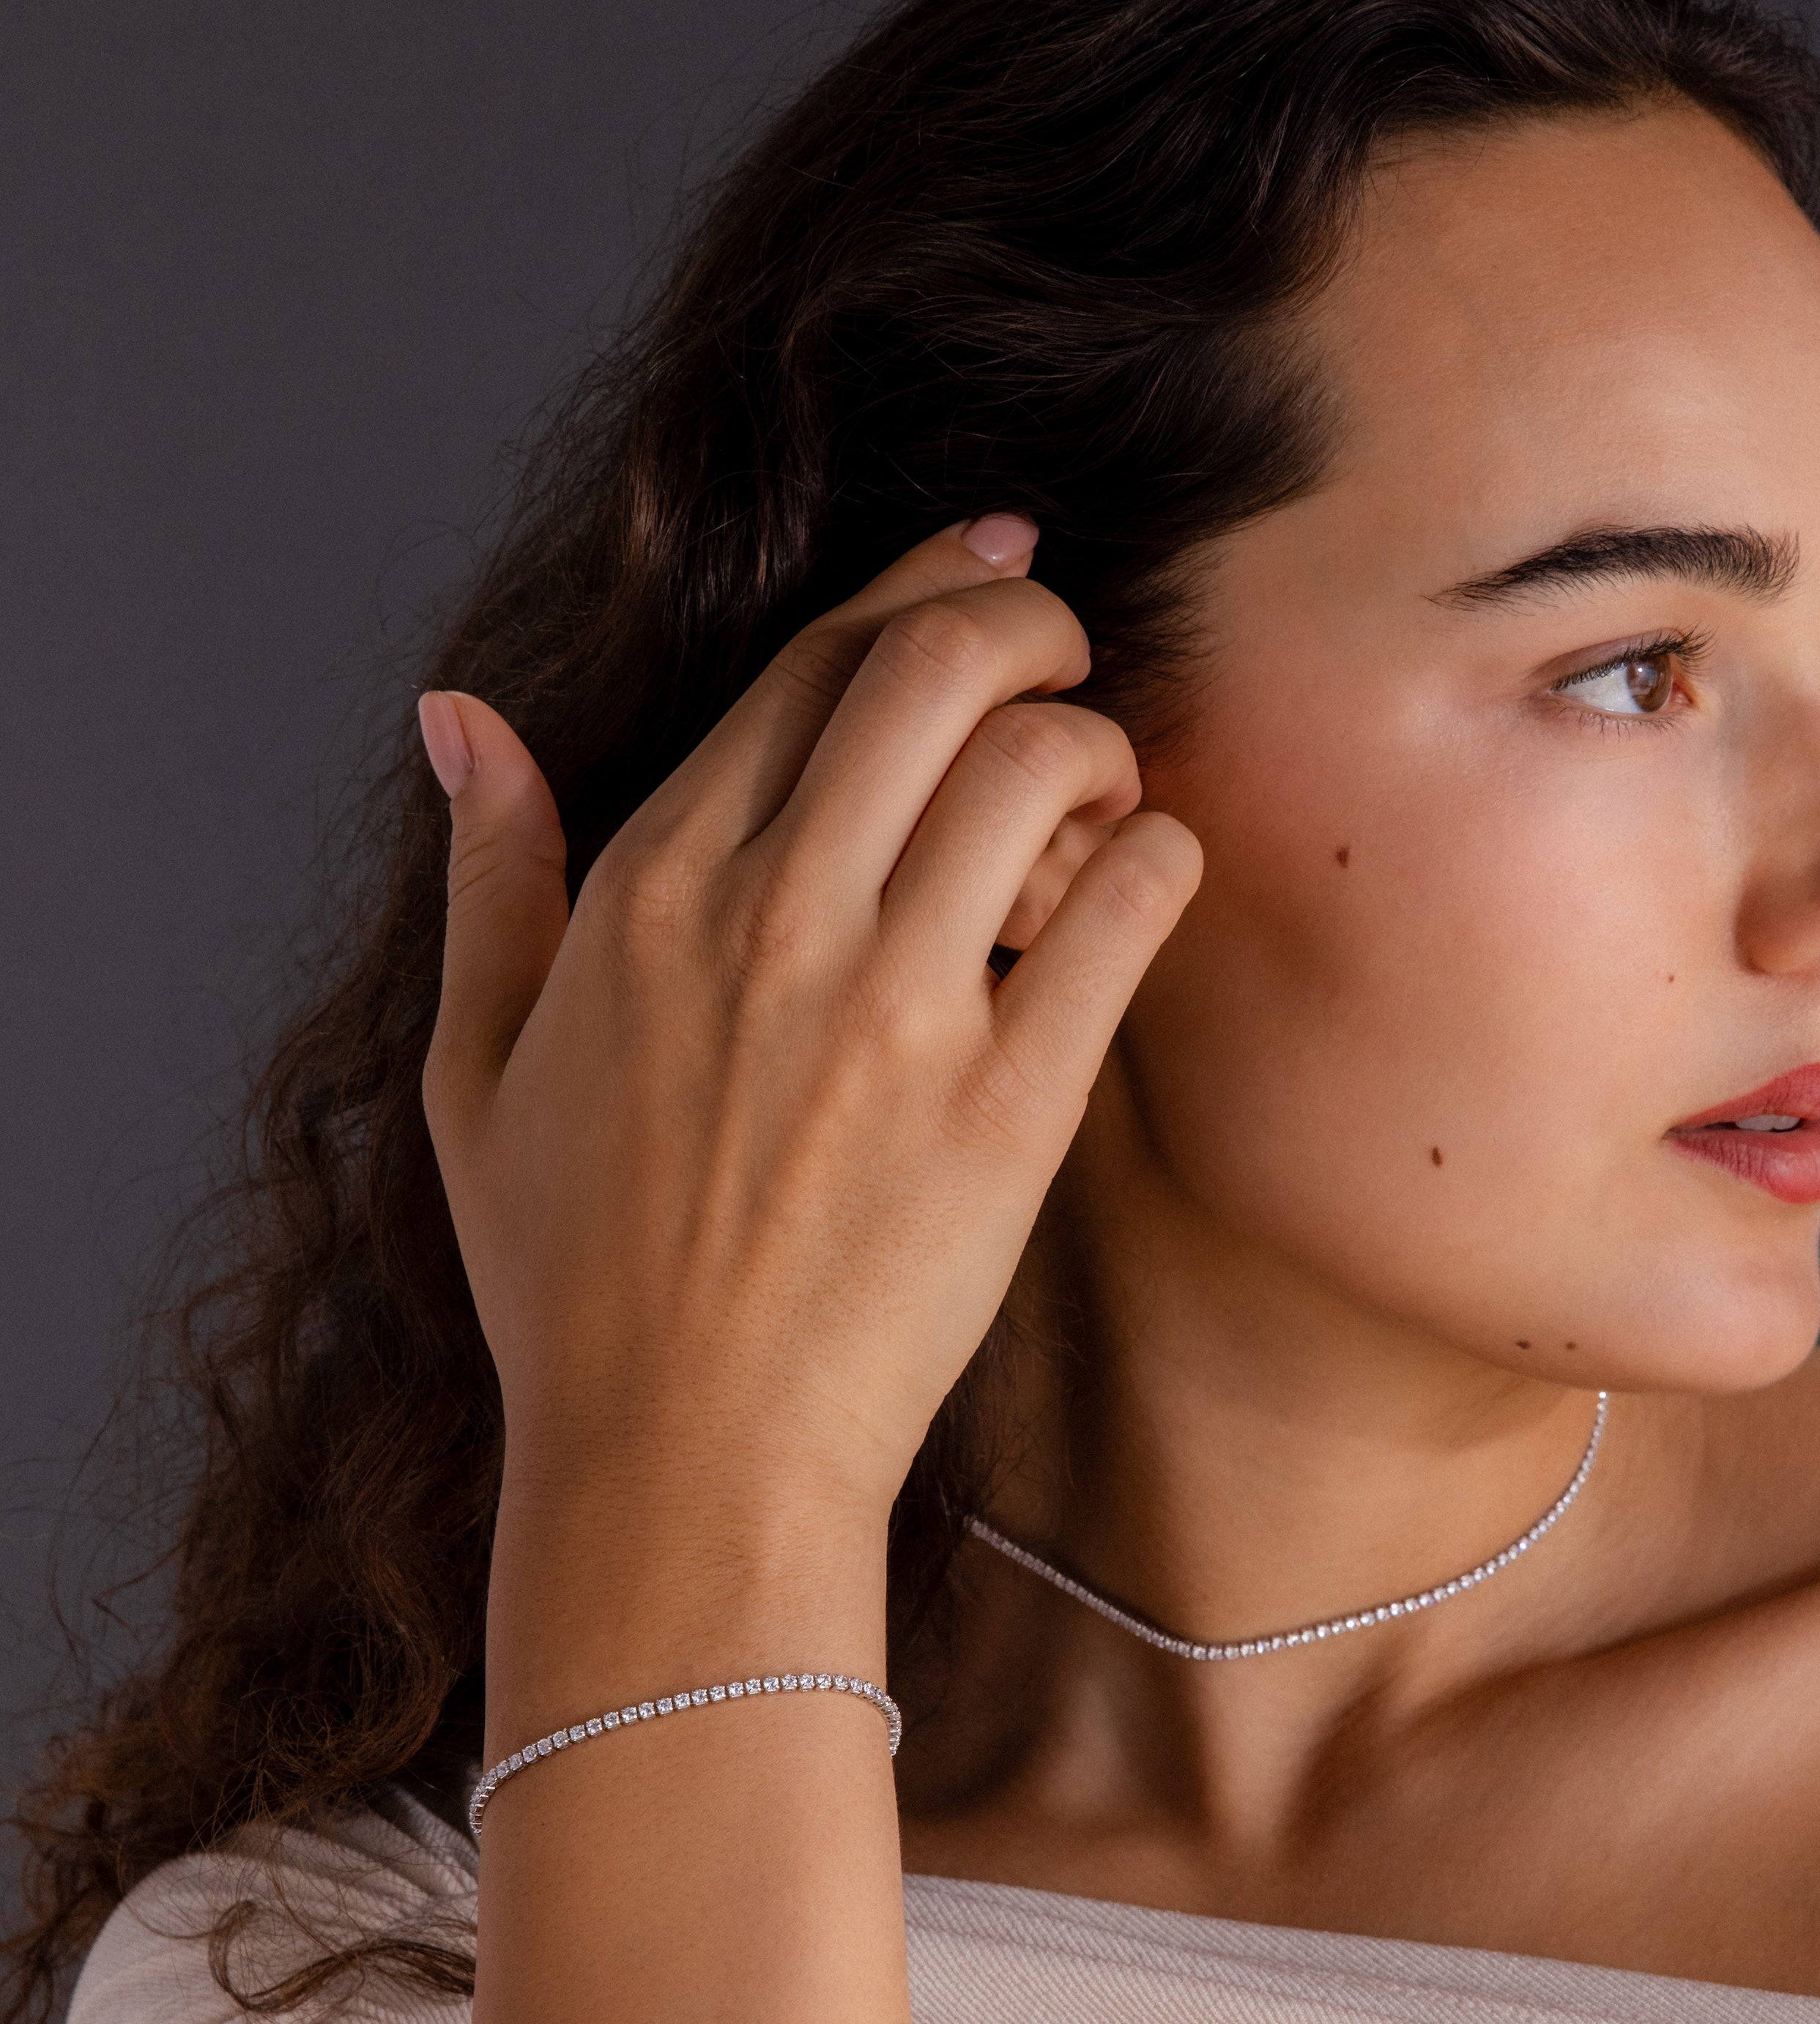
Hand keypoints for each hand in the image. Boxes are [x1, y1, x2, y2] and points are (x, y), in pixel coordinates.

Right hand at [416, 516, 1200, 1686]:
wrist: (682, 1465)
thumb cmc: (576, 1279)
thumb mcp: (475, 1070)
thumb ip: (489, 875)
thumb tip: (459, 717)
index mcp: (650, 890)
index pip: (812, 662)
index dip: (922, 581)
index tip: (995, 557)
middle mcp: (772, 919)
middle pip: (934, 668)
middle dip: (1024, 619)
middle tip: (1064, 646)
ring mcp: (896, 1012)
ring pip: (1037, 764)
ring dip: (1093, 740)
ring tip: (1097, 791)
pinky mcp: (1007, 1109)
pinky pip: (1125, 910)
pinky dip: (1157, 858)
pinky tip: (1145, 877)